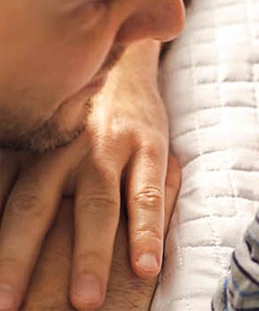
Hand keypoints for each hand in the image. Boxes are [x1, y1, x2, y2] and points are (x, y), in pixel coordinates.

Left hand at [0, 40, 175, 309]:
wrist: (122, 66)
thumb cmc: (74, 121)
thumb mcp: (36, 142)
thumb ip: (14, 177)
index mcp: (26, 150)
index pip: (0, 200)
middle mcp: (59, 148)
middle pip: (33, 207)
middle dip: (18, 259)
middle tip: (7, 307)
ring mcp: (107, 146)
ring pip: (96, 205)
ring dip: (90, 254)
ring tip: (86, 301)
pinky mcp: (148, 147)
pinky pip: (147, 194)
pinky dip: (147, 232)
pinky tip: (147, 266)